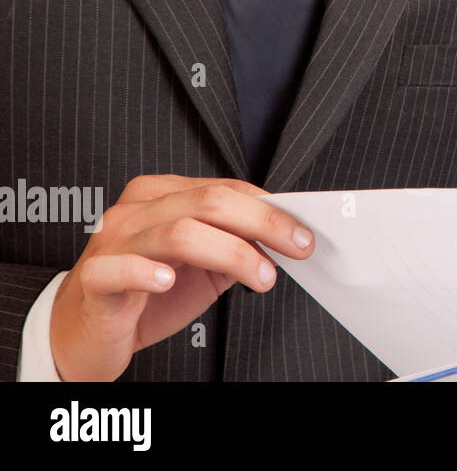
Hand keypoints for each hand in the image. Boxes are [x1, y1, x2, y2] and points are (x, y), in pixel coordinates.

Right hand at [49, 174, 314, 381]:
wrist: (87, 333)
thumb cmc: (145, 293)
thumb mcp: (203, 264)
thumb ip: (237, 243)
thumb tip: (286, 236)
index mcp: (162, 196)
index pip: (225, 188)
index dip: (270, 209)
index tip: (304, 232)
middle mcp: (137, 211)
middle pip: (209, 202)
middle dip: (263, 224)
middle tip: (295, 249)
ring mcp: (113, 241)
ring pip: (179, 231)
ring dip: (231, 253)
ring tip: (260, 277)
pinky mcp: (94, 279)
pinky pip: (119, 267)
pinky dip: (148, 271)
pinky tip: (170, 281)